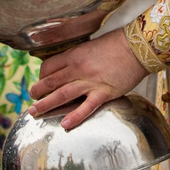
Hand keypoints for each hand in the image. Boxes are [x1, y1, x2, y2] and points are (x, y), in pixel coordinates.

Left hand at [31, 28, 146, 128]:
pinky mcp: (104, 93)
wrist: (137, 48)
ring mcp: (90, 82)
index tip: (41, 83)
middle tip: (31, 101)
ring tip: (34, 112)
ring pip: (62, 94)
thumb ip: (78, 57)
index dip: (41, 77)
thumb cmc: (116, 45)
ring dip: (46, 104)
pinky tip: (65, 124)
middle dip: (37, 92)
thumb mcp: (91, 47)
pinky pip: (86, 106)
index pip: (48, 67)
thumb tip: (69, 67)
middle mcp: (78, 68)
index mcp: (74, 55)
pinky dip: (75, 116)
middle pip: (50, 82)